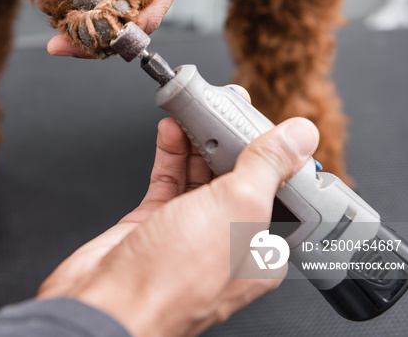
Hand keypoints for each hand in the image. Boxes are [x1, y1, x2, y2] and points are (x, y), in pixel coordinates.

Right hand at [38, 88, 318, 336]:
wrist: (106, 302)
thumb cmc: (173, 279)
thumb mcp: (237, 209)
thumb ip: (267, 166)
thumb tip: (300, 135)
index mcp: (260, 250)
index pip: (279, 192)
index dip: (274, 153)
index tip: (267, 121)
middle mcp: (225, 242)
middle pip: (237, 179)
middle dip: (232, 139)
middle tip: (227, 105)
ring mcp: (187, 233)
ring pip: (199, 176)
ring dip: (198, 141)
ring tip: (198, 109)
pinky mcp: (153, 224)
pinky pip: (167, 181)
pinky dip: (169, 154)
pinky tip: (171, 131)